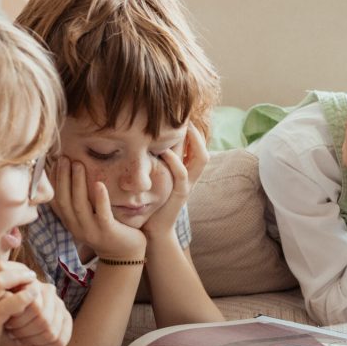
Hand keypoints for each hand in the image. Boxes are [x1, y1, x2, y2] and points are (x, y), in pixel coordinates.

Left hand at [1, 280, 72, 345]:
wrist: (5, 339)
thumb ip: (4, 301)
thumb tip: (10, 297)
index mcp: (31, 284)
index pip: (35, 307)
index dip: (19, 320)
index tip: (7, 324)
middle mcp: (50, 292)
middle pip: (44, 320)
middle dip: (25, 331)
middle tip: (13, 334)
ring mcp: (60, 307)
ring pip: (51, 332)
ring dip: (33, 340)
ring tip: (21, 339)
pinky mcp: (66, 322)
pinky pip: (60, 341)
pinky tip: (34, 345)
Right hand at [51, 157, 146, 260]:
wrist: (125, 255)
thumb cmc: (108, 230)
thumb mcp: (89, 217)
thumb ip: (79, 203)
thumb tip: (72, 177)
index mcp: (70, 222)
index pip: (56, 200)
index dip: (52, 181)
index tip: (54, 162)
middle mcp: (77, 227)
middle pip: (64, 200)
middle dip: (62, 178)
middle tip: (64, 158)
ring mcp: (92, 230)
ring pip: (79, 205)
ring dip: (77, 183)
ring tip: (78, 164)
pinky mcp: (108, 231)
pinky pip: (102, 214)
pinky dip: (100, 198)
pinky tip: (99, 183)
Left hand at [142, 124, 208, 240]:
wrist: (153, 230)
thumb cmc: (151, 203)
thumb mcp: (155, 178)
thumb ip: (154, 162)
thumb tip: (143, 142)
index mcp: (186, 173)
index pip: (196, 148)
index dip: (193, 132)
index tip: (181, 115)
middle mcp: (191, 177)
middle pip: (204, 150)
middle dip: (197, 133)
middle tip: (185, 117)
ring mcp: (187, 186)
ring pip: (201, 159)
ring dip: (193, 141)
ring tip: (183, 127)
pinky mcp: (180, 194)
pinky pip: (182, 174)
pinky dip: (175, 161)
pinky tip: (164, 151)